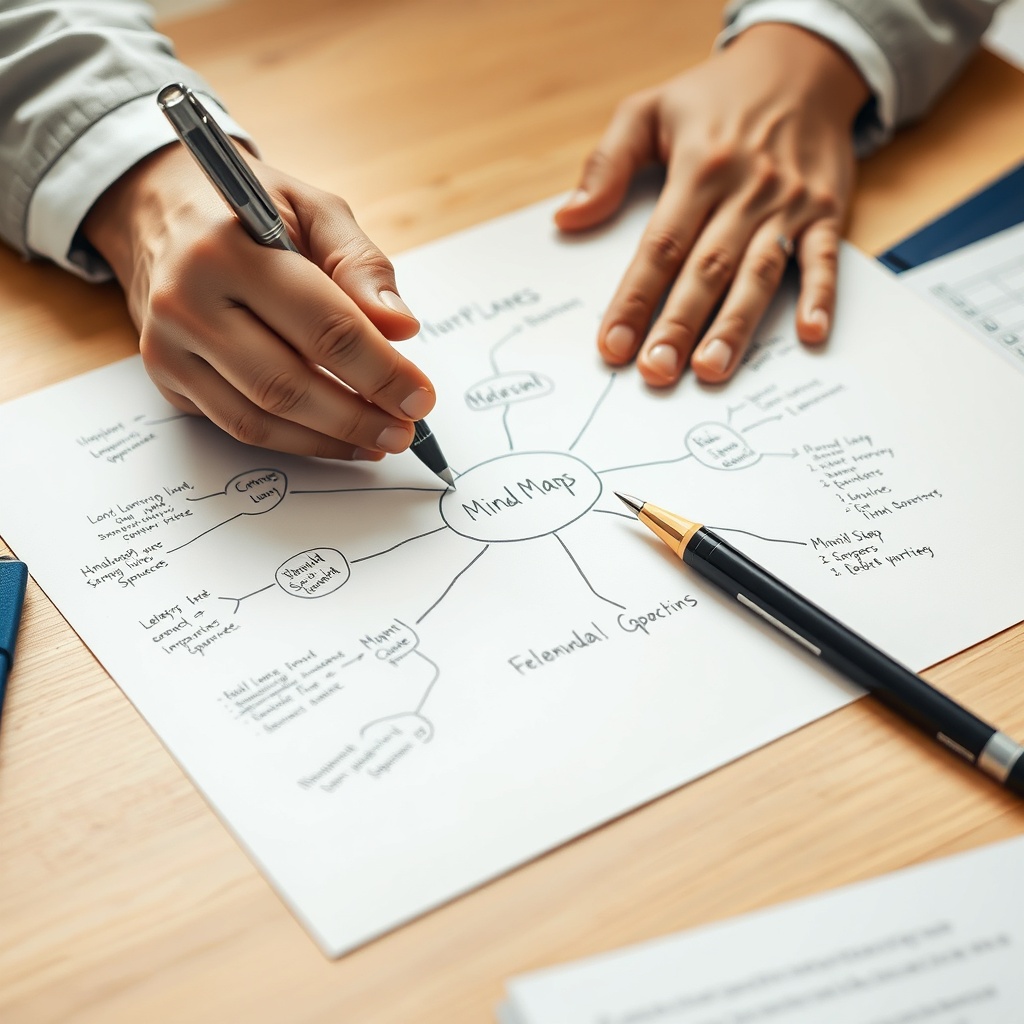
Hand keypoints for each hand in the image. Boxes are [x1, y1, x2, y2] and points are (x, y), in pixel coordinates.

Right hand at [84, 143, 432, 460]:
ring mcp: (168, 347)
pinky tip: (336, 437)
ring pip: (260, 418)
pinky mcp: (167, 378)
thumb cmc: (251, 212)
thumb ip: (362, 266)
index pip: (322, 327)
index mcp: (227, 249)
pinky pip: (238, 426)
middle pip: (287, 384)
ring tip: (380, 439)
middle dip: (357, 416)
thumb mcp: (314, 210)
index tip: (420, 396)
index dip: (380, 371)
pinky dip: (295, 441)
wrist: (161, 214)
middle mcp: (186, 301)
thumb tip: (401, 328)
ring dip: (329, 439)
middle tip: (406, 429)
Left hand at [555, 23, 870, 385]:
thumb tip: (568, 217)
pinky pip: (823, 258)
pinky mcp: (825, 210)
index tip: (612, 344)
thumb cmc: (717, 95)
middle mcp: (743, 189)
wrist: (802, 62)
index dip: (634, 299)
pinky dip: (820, 295)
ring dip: (735, 325)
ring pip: (758, 273)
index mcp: (696, 168)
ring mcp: (788, 203)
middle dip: (678, 325)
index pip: (658, 246)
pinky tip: (809, 333)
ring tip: (711, 370)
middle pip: (705, 269)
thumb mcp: (649, 109)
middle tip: (656, 372)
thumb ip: (607, 164)